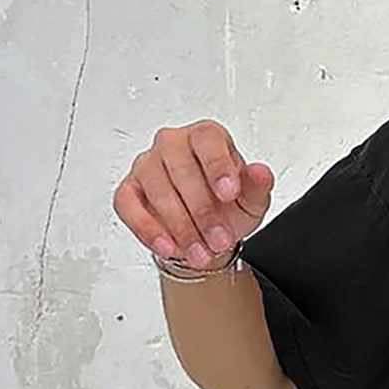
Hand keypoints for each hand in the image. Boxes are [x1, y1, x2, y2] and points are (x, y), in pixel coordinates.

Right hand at [114, 120, 273, 267]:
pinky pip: (128, 205)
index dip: (218, 166)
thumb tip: (260, 172)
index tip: (229, 194)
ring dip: (181, 226)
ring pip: (157, 190)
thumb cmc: (229, 204)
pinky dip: (148, 229)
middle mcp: (174, 143)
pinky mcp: (129, 189)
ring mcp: (147, 164)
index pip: (207, 139)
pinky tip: (168, 247)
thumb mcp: (253, 199)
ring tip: (201, 252)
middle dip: (203, 212)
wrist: (207, 230)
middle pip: (182, 170)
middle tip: (219, 240)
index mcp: (207, 136)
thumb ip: (258, 186)